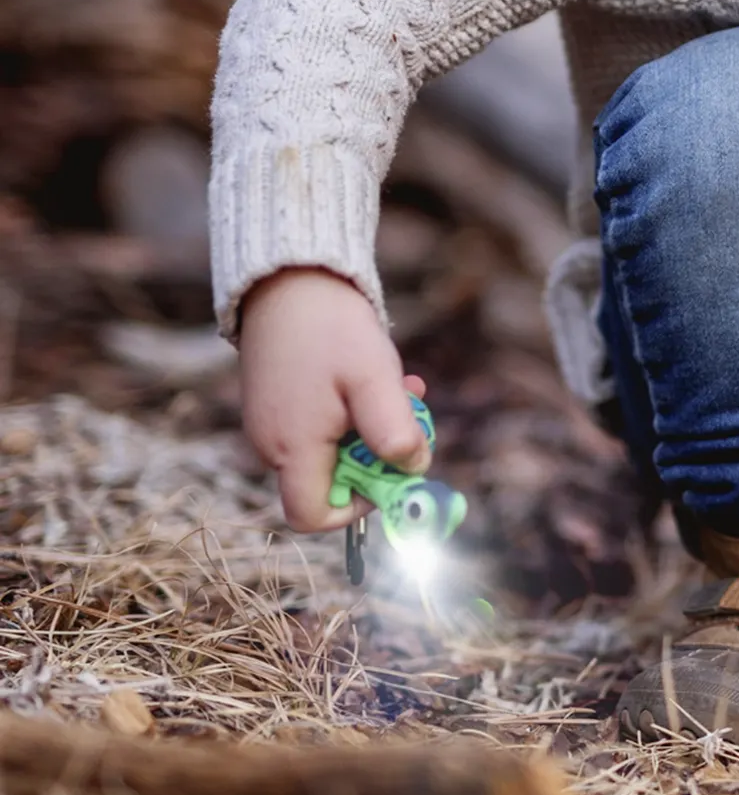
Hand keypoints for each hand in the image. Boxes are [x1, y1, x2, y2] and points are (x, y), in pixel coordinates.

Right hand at [237, 268, 430, 531]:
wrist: (288, 277)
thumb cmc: (331, 328)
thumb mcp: (374, 380)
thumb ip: (393, 433)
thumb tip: (412, 469)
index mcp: (291, 448)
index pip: (312, 517)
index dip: (356, 510)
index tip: (389, 471)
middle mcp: (271, 444)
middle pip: (328, 482)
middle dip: (377, 456)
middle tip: (410, 414)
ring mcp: (270, 423)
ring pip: (330, 450)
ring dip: (372, 428)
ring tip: (400, 384)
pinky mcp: (276, 402)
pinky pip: (319, 425)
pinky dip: (352, 410)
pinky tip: (373, 375)